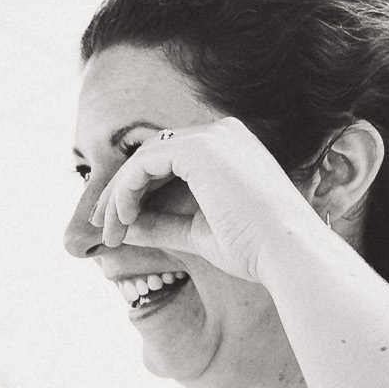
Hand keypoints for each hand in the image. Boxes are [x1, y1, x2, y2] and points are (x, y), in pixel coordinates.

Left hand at [97, 117, 323, 282]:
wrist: (286, 254)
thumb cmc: (254, 249)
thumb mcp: (197, 233)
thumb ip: (162, 224)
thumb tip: (124, 226)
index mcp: (230, 149)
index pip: (169, 160)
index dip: (138, 190)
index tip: (119, 225)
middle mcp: (223, 134)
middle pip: (153, 154)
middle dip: (121, 191)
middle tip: (102, 228)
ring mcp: (213, 137)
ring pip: (144, 158)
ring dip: (118, 195)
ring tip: (108, 232)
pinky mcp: (200, 148)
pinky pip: (144, 163)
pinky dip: (125, 190)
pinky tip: (122, 218)